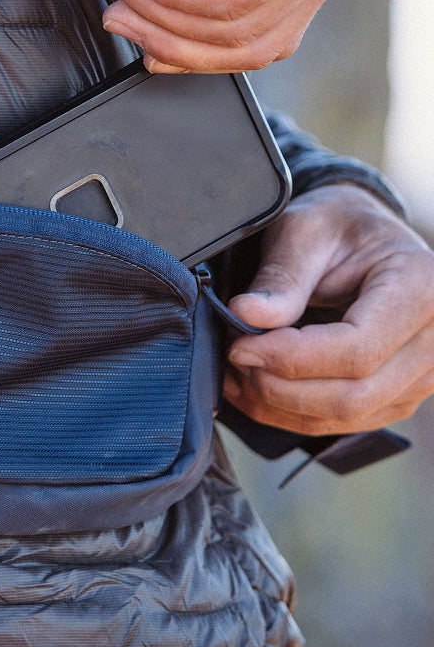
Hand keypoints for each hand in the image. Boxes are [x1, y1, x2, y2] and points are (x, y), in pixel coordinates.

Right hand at [91, 0, 373, 73]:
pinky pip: (226, 1)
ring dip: (157, 7)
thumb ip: (191, 4)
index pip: (264, 38)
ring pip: (233, 27)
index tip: (143, 47)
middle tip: (115, 13)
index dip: (194, 56)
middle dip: (168, 36)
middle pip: (251, 44)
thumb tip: (159, 53)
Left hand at [223, 184, 433, 435]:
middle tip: (231, 360)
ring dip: (279, 406)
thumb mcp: (304, 231)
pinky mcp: (399, 394)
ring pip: (347, 416)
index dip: (290, 358)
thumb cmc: (338, 226)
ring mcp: (422, 375)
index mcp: (420, 290)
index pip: (357, 350)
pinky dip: (291, 412)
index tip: (239, 347)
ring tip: (234, 376)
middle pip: (353, 395)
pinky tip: (254, 389)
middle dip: (278, 388)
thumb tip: (246, 315)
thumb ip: (281, 277)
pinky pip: (345, 421)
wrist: (365, 237)